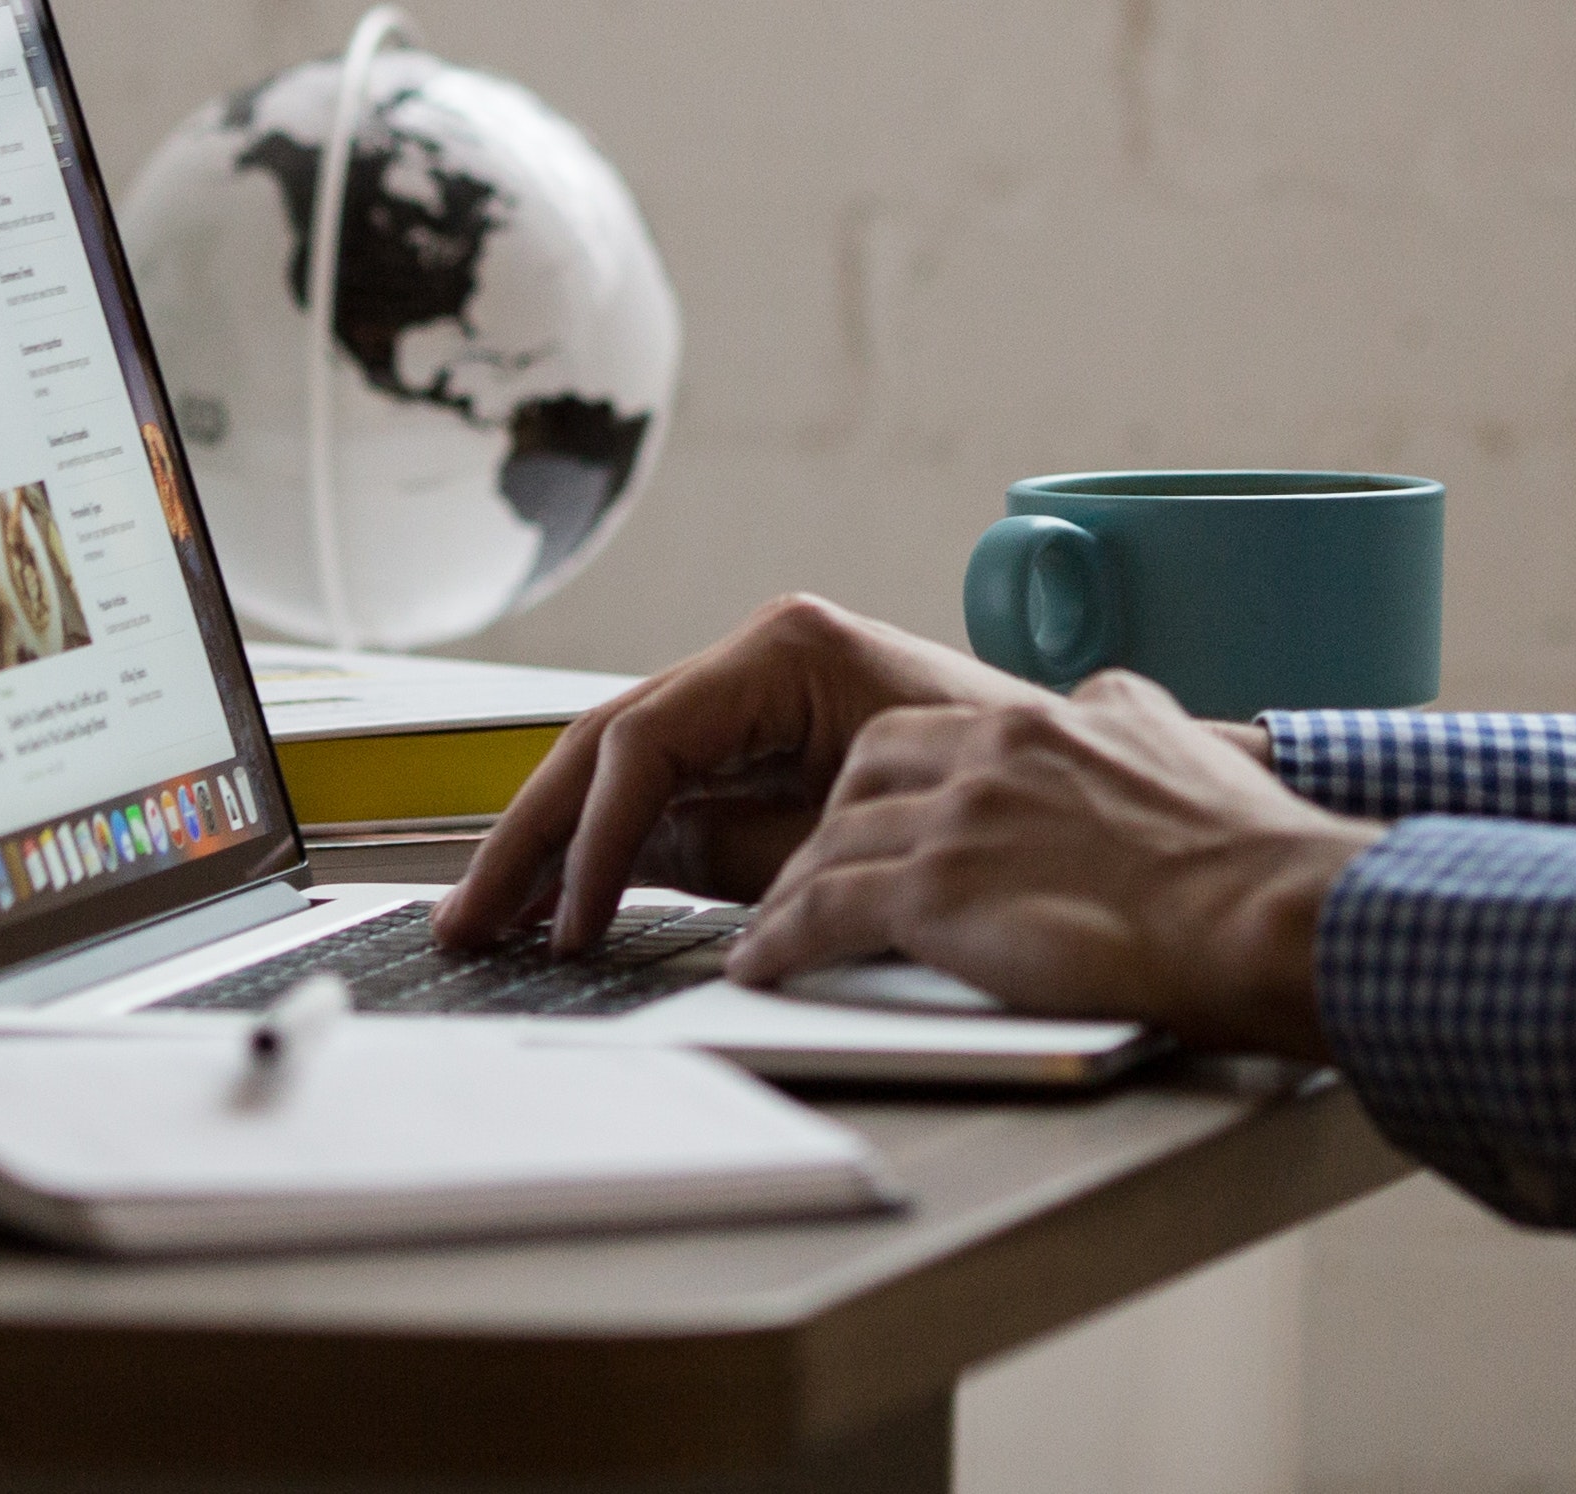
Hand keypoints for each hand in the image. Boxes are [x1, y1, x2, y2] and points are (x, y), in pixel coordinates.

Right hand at [434, 596, 1049, 950]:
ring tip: (486, 920)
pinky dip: (610, 848)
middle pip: (606, 746)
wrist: (1109, 824)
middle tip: (466, 919)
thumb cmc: (1000, 810)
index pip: (643, 743)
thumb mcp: (846, 846)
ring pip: (619, 767)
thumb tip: (611, 886)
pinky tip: (559, 906)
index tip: (564, 924)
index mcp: (786, 651)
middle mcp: (763, 657)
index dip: (587, 839)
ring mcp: (758, 697)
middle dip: (529, 839)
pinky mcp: (764, 746)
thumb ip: (726, 857)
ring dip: (551, 845)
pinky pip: (664, 793)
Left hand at [722, 668, 1379, 1058]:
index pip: (920, 737)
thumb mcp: (1178, 742)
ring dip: (790, 891)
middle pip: (858, 780)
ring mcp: (960, 822)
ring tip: (767, 928)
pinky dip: (782, 941)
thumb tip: (1109, 707)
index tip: (863, 818)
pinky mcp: (943, 896)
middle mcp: (988, 754)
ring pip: (830, 845)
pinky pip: (826, 913)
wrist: (1270, 912)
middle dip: (822, 826)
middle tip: (801, 871)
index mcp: (1039, 719)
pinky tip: (761, 967)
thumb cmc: (1250, 857)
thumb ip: (1125, 720)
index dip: (881, 785)